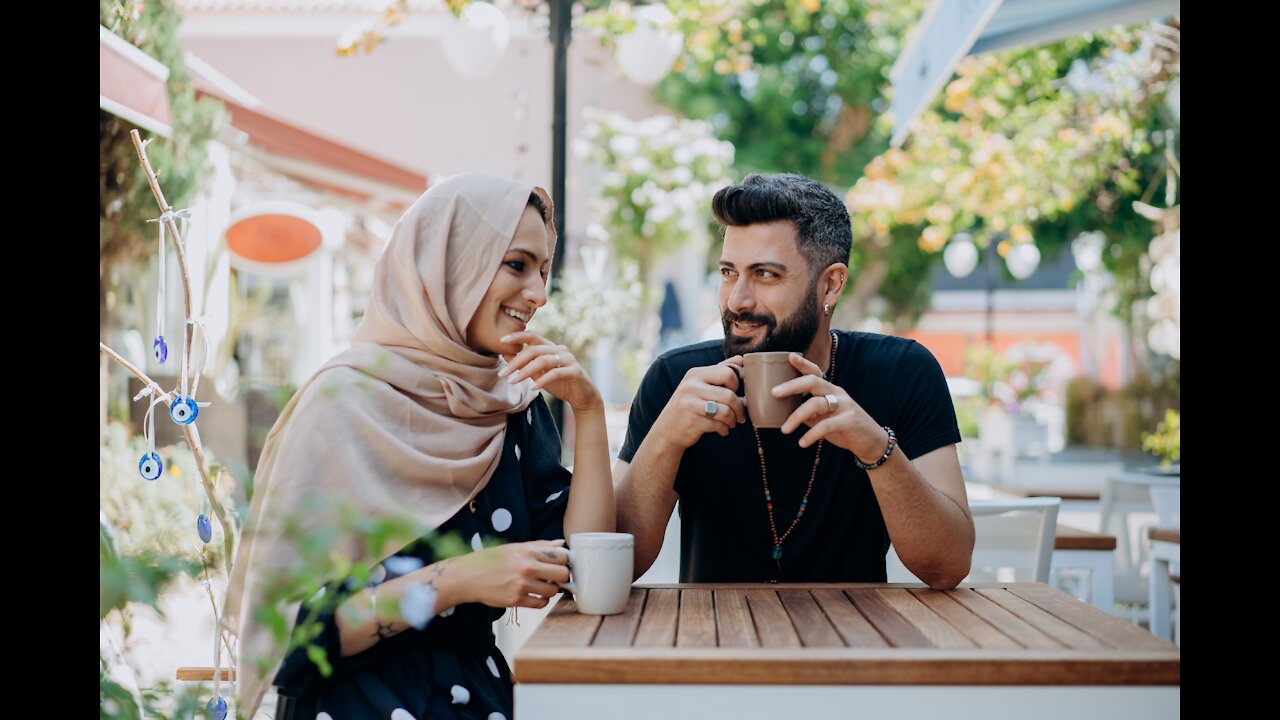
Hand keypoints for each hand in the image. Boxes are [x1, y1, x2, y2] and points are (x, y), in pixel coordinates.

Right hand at [445, 539, 570, 609]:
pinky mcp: (516, 600)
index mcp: (528, 551)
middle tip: (554, 577)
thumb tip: (562, 543)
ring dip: (551, 590)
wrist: (469, 576)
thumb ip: (540, 546)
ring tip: (542, 586)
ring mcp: (521, 584)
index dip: (565, 561)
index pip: (562, 555)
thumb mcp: (515, 547)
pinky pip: (540, 604)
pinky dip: (541, 601)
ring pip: (553, 591)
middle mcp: (527, 567)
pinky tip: (534, 595)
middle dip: (562, 577)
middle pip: (563, 574)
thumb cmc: (493, 560)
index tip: (560, 564)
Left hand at [499, 332, 601, 413]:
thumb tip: (504, 355)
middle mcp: (559, 349)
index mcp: (550, 347)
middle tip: (503, 374)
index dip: (517, 336)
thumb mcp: (538, 374)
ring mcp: (568, 359)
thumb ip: (524, 364)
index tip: (501, 340)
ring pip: (543, 361)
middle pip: (534, 350)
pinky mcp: (575, 371)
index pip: (532, 336)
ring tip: (513, 381)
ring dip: (525, 371)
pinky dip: (542, 381)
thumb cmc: (559, 383)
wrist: (582, 397)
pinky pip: (555, 373)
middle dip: (516, 362)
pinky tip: (532, 389)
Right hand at [652, 356, 746, 449]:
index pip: (727, 372)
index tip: (736, 393)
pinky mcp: (691, 422)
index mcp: (695, 374)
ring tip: (731, 423)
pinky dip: (724, 429)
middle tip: (740, 415)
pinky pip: (718, 425)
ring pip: (725, 411)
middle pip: (729, 394)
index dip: (737, 384)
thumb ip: (719, 371)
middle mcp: (691, 386)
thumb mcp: (699, 384)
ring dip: (733, 420)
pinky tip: (722, 430)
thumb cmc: (688, 406)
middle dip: (739, 407)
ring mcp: (689, 404)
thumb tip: (741, 360)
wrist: (666, 430)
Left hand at [771, 352, 887, 459]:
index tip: (789, 356)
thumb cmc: (843, 428)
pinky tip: (802, 443)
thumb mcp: (823, 418)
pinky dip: (812, 435)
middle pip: (813, 381)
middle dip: (792, 385)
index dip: (803, 363)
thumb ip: (807, 413)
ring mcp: (845, 405)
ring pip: (816, 404)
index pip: (816, 372)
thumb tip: (782, 413)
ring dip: (796, 417)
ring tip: (784, 430)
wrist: (872, 442)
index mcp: (830, 390)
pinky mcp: (850, 420)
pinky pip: (827, 425)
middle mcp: (837, 393)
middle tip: (774, 393)